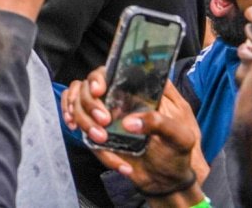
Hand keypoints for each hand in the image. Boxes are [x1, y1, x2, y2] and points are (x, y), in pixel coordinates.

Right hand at [66, 76, 206, 197]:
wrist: (166, 181)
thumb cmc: (178, 153)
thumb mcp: (181, 137)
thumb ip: (160, 123)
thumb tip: (129, 122)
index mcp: (142, 91)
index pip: (114, 70)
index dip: (101, 77)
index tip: (99, 90)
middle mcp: (120, 96)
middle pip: (89, 85)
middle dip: (90, 104)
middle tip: (104, 122)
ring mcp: (105, 110)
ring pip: (78, 100)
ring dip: (83, 118)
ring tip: (101, 139)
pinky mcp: (96, 126)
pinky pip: (75, 115)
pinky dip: (71, 118)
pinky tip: (75, 128)